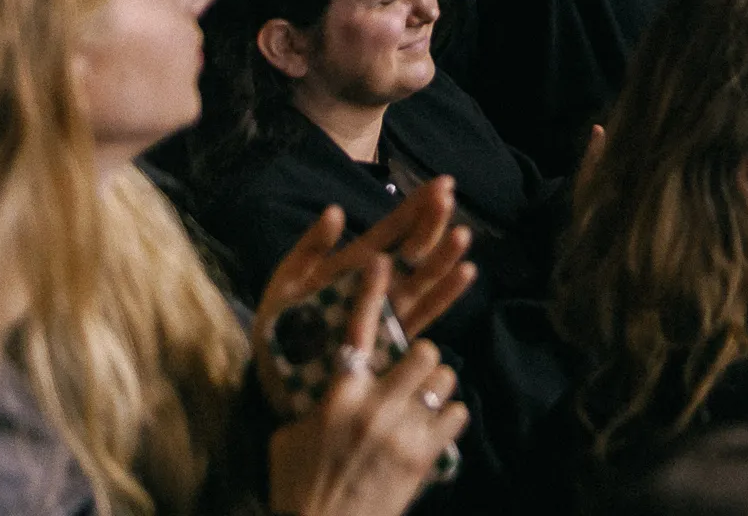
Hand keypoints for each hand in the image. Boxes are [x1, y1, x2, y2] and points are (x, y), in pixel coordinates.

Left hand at [252, 180, 478, 415]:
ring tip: (462, 234)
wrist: (275, 372)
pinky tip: (465, 273)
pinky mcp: (393, 337)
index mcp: (356, 264)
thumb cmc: (281, 322)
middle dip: (432, 223)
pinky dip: (446, 294)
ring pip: (424, 278)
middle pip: (414, 249)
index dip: (417, 206)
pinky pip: (425, 314)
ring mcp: (389, 309)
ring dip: (444, 256)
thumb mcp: (290, 277)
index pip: (393, 229)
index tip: (443, 183)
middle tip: (449, 199)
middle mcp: (380, 283)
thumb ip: (313, 245)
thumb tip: (335, 210)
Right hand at [261, 259, 471, 515]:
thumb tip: (325, 383)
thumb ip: (314, 403)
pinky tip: (434, 426)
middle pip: (423, 350)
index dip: (372, 292)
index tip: (382, 260)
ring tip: (422, 399)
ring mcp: (404, 432)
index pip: (358, 332)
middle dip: (421, 356)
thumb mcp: (291, 439)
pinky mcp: (425, 457)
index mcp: (338, 396)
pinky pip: (456, 414)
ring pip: (444, 378)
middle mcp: (375, 407)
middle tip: (411, 370)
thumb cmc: (297, 488)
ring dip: (435, 385)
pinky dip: (448, 416)